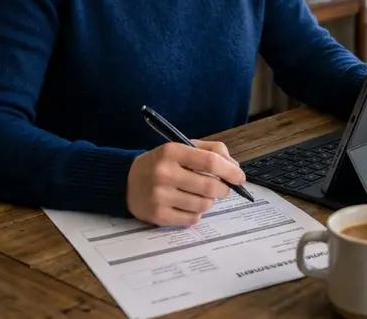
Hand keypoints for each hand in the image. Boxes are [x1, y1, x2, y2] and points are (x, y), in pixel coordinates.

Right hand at [126, 139, 245, 225]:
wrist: (126, 181)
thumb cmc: (161, 163)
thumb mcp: (182, 147)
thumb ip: (211, 151)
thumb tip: (234, 167)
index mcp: (171, 151)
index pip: (210, 161)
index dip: (231, 171)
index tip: (240, 177)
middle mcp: (164, 173)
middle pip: (210, 187)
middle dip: (224, 190)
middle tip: (223, 189)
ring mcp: (159, 196)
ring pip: (203, 205)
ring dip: (209, 202)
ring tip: (201, 195)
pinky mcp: (157, 215)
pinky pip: (192, 219)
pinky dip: (196, 213)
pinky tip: (188, 205)